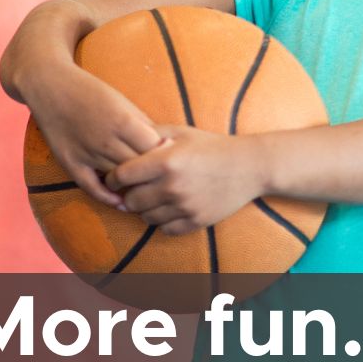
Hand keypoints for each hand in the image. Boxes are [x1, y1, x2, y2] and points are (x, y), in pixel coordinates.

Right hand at [24, 63, 164, 206]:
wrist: (50, 87)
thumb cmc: (91, 92)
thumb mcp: (122, 101)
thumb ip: (142, 124)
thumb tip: (164, 146)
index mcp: (122, 121)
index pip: (154, 149)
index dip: (165, 155)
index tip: (171, 159)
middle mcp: (105, 140)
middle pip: (138, 167)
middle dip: (152, 173)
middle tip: (163, 180)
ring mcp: (87, 153)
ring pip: (119, 179)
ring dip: (133, 186)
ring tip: (148, 191)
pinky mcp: (70, 163)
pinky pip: (91, 187)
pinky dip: (107, 197)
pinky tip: (121, 202)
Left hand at [107, 125, 264, 235]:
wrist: (250, 166)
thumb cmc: (212, 146)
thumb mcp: (181, 132)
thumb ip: (150, 134)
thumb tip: (122, 141)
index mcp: (165, 161)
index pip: (121, 176)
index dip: (112, 178)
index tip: (114, 178)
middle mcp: (172, 187)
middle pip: (130, 201)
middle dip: (129, 195)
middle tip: (135, 188)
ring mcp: (185, 207)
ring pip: (146, 217)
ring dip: (145, 209)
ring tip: (154, 197)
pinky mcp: (196, 221)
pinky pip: (165, 229)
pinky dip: (162, 221)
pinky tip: (169, 208)